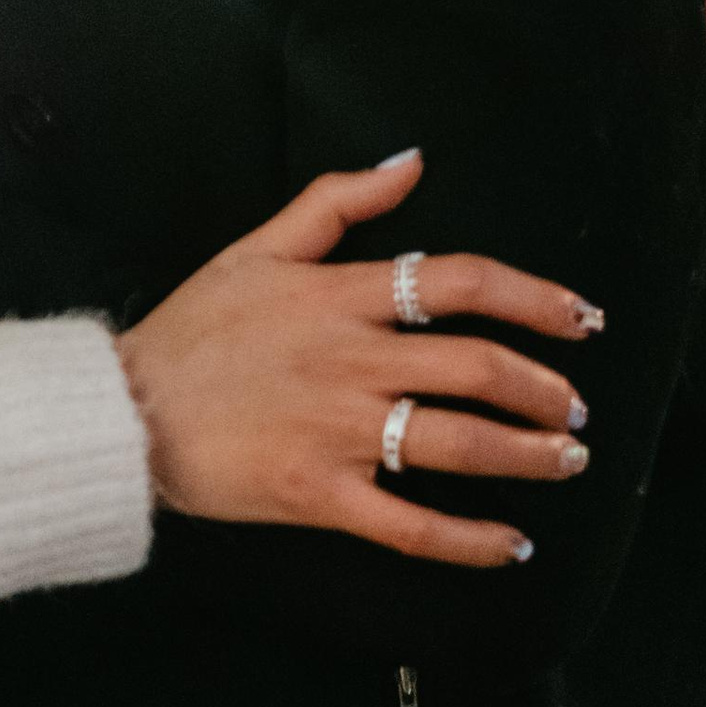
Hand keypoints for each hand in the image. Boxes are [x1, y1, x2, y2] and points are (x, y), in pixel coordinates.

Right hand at [115, 153, 601, 570]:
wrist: (124, 412)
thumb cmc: (191, 330)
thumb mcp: (256, 248)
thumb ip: (336, 201)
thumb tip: (411, 162)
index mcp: (340, 296)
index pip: (459, 283)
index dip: (534, 298)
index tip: (581, 319)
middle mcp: (351, 360)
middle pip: (478, 368)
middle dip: (545, 390)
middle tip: (576, 409)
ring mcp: (337, 431)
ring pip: (459, 443)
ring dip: (528, 454)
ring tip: (565, 459)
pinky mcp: (319, 495)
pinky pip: (410, 523)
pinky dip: (470, 540)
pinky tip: (511, 544)